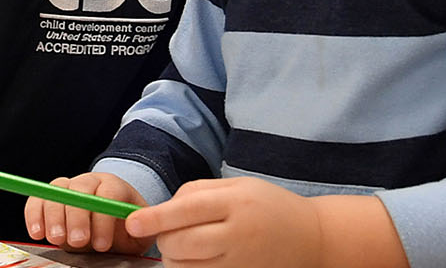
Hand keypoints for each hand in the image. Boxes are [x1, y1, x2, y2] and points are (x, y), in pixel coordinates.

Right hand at [23, 172, 148, 253]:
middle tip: (77, 241)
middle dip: (76, 217)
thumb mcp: (140, 231)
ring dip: (54, 217)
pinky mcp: (49, 197)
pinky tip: (37, 233)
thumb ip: (139, 228)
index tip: (102, 245)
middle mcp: (89, 181)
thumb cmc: (126, 228)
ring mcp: (67, 187)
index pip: (109, 193)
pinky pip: (38, 199)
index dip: (103, 219)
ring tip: (56, 239)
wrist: (111, 222)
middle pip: (79, 190)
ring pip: (56, 192)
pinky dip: (35, 215)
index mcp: (114, 186)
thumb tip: (133, 226)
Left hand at [125, 177, 323, 266]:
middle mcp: (239, 234)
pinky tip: (199, 259)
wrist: (313, 238)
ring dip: (175, 258)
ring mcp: (241, 262)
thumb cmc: (268, 206)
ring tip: (187, 245)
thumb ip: (198, 192)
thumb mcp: (237, 186)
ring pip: (187, 267)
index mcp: (236, 202)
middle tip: (169, 233)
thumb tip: (162, 209)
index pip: (187, 210)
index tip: (131, 223)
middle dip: (164, 239)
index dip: (156, 218)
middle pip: (183, 244)